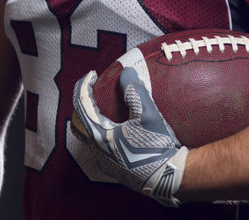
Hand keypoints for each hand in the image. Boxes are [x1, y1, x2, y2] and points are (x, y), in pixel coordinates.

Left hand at [73, 67, 188, 206]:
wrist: (169, 177)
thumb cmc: (158, 146)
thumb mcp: (148, 115)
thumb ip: (135, 91)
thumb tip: (126, 71)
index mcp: (99, 137)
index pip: (82, 106)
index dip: (84, 86)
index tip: (92, 75)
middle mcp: (97, 152)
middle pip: (79, 124)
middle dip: (83, 106)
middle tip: (94, 94)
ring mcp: (105, 163)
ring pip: (90, 138)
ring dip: (93, 121)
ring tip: (107, 110)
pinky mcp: (116, 170)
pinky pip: (101, 149)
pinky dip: (103, 134)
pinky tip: (119, 131)